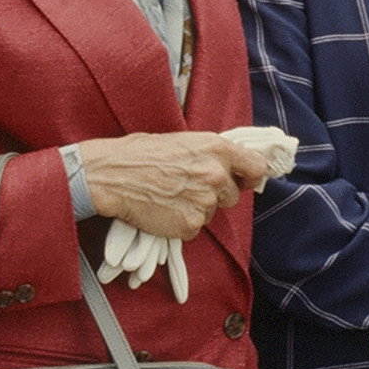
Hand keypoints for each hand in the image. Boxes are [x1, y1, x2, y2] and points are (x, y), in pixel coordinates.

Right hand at [80, 132, 264, 239]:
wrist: (111, 175)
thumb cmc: (141, 153)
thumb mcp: (183, 140)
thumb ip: (211, 153)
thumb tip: (230, 163)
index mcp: (217, 148)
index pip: (257, 167)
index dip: (250, 175)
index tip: (243, 179)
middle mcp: (216, 174)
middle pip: (233, 194)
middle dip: (216, 194)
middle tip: (189, 187)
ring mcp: (204, 201)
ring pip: (213, 211)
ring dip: (198, 208)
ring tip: (171, 196)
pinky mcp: (190, 224)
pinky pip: (195, 228)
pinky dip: (182, 223)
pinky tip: (164, 210)